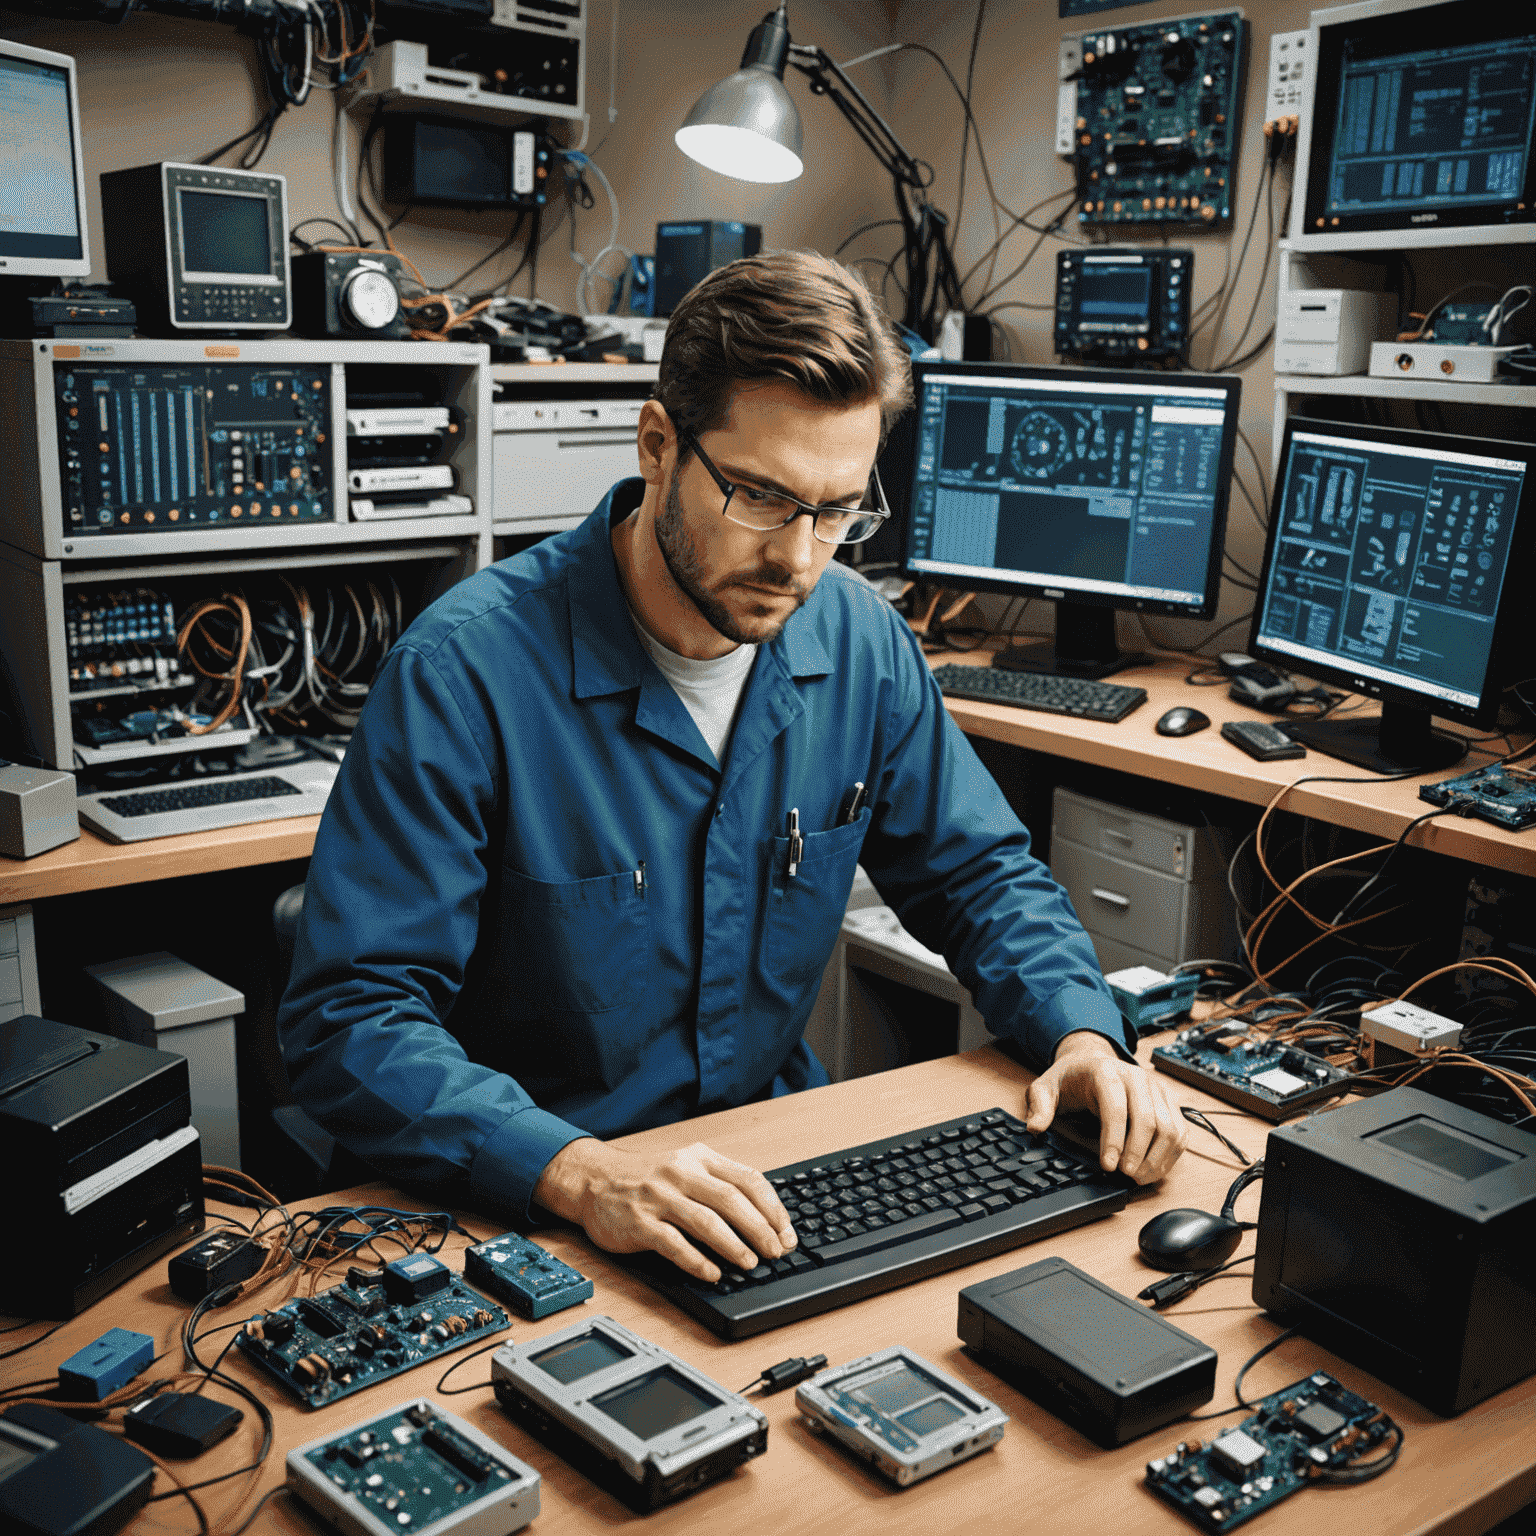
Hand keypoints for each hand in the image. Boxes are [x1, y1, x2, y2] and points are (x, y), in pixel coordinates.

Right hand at [532, 1137, 796, 1282]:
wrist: (594, 1179)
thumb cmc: (646, 1177)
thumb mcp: (685, 1165)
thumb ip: (718, 1183)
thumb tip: (763, 1217)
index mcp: (699, 1157)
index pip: (747, 1179)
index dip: (772, 1208)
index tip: (787, 1232)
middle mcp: (681, 1173)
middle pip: (731, 1200)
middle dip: (760, 1229)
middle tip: (776, 1252)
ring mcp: (659, 1197)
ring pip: (706, 1222)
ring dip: (733, 1246)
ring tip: (751, 1263)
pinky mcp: (639, 1223)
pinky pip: (674, 1244)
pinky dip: (697, 1261)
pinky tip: (712, 1274)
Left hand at [1024, 1030, 1186, 1183]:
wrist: (1091, 1061)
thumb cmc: (1070, 1078)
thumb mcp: (1045, 1087)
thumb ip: (1039, 1106)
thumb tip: (1036, 1127)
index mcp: (1106, 1071)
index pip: (1116, 1108)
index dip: (1114, 1140)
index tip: (1109, 1166)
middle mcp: (1136, 1077)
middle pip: (1148, 1120)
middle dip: (1138, 1154)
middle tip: (1125, 1176)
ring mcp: (1156, 1088)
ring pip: (1169, 1128)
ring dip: (1157, 1158)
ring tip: (1139, 1177)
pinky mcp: (1168, 1100)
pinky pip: (1180, 1131)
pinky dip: (1170, 1155)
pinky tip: (1153, 1169)